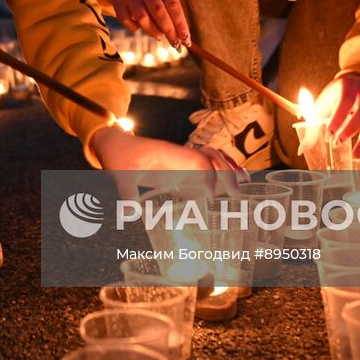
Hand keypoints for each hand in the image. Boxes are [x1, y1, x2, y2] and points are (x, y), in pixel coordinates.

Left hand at [91, 126, 247, 199]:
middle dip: (227, 173)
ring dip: (228, 167)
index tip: (211, 196)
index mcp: (169, 153)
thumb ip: (127, 194)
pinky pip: (204, 164)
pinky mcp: (179, 166)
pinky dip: (220, 171)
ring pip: (212, 157)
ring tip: (245, 182)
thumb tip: (130, 215)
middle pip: (212, 157)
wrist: (114, 144)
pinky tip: (229, 183)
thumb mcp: (120, 175)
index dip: (210, 175)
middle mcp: (179, 154)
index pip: (198, 160)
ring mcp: (180, 159)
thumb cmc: (118, 157)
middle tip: (237, 194)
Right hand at [111, 0, 189, 46]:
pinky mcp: (118, 1)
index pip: (173, 4)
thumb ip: (172, 15)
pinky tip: (139, 27)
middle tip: (175, 43)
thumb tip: (182, 39)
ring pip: (142, 17)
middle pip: (158, 10)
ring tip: (159, 36)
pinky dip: (135, 28)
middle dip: (168, 29)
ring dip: (153, 31)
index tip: (186, 39)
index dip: (180, 23)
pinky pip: (127, 20)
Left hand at [317, 73, 359, 157]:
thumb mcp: (322, 103)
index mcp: (346, 86)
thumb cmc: (335, 95)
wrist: (355, 80)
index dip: (338, 117)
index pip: (345, 100)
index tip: (330, 132)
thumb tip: (302, 148)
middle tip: (339, 142)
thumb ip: (312, 123)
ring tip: (356, 155)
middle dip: (352, 128)